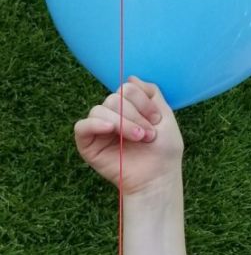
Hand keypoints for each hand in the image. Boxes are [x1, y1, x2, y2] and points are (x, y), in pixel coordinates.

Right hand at [74, 76, 182, 194]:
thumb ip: (151, 94)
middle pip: (114, 97)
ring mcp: (99, 129)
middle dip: (135, 114)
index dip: (143, 101)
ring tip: (139, 138)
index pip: (127, 88)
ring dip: (123, 123)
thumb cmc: (164, 150)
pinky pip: (82, 126)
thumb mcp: (165, 116)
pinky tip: (111, 129)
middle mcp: (113, 115)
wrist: (158, 177)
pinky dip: (95, 124)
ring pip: (100, 110)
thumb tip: (132, 77)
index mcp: (130, 108)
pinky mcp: (88, 144)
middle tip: (149, 134)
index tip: (157, 119)